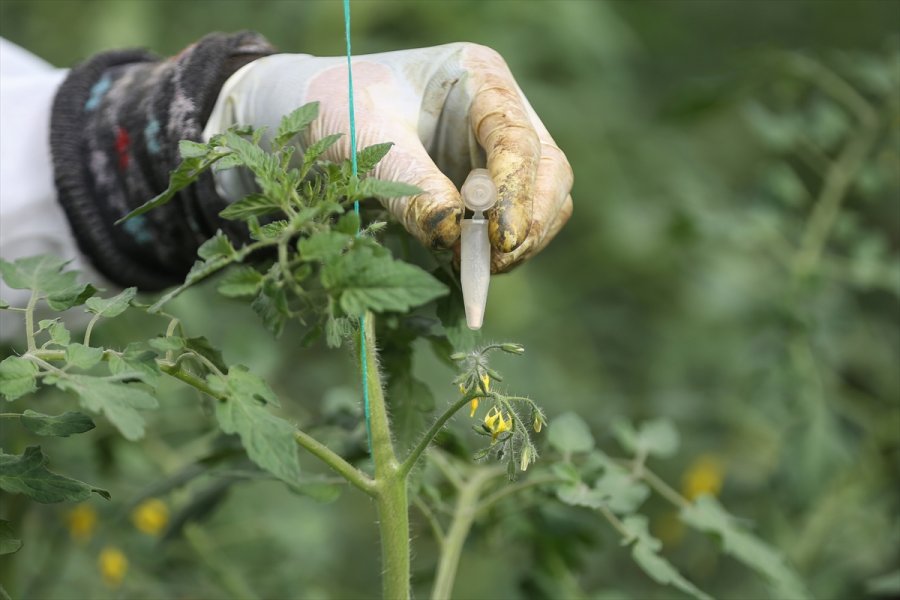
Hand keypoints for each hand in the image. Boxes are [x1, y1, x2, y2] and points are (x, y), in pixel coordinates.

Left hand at [203, 43, 572, 271]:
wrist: (314, 112)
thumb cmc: (333, 105)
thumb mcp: (363, 139)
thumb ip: (408, 183)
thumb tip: (453, 236)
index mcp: (478, 75)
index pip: (515, 136)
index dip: (514, 192)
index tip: (499, 239)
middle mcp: (500, 108)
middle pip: (547, 169)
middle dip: (528, 220)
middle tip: (493, 264)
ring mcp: (499, 146)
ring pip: (545, 198)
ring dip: (521, 239)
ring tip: (477, 269)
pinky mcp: (490, 181)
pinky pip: (518, 218)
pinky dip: (502, 246)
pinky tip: (470, 262)